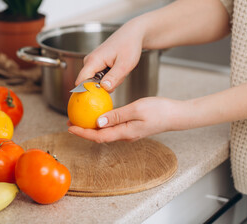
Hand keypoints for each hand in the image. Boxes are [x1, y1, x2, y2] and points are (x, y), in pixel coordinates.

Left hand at [68, 97, 185, 142]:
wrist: (176, 115)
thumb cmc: (159, 111)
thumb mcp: (136, 109)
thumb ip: (117, 116)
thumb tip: (98, 122)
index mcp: (125, 132)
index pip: (98, 136)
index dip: (83, 133)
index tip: (70, 128)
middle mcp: (125, 135)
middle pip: (100, 136)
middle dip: (84, 131)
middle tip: (71, 122)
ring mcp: (129, 132)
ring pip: (106, 132)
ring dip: (92, 127)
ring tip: (81, 118)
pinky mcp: (132, 128)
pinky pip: (113, 127)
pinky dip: (103, 123)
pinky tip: (100, 115)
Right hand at [75, 19, 145, 91]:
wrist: (132, 34)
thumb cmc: (129, 45)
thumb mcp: (125, 64)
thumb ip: (114, 77)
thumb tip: (104, 88)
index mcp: (93, 60)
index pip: (80, 81)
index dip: (87, 91)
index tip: (98, 97)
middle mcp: (89, 61)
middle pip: (90, 84)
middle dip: (104, 86)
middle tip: (118, 77)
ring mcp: (92, 63)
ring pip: (97, 82)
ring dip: (110, 82)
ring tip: (119, 71)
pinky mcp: (96, 64)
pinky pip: (100, 77)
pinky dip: (110, 77)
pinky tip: (117, 70)